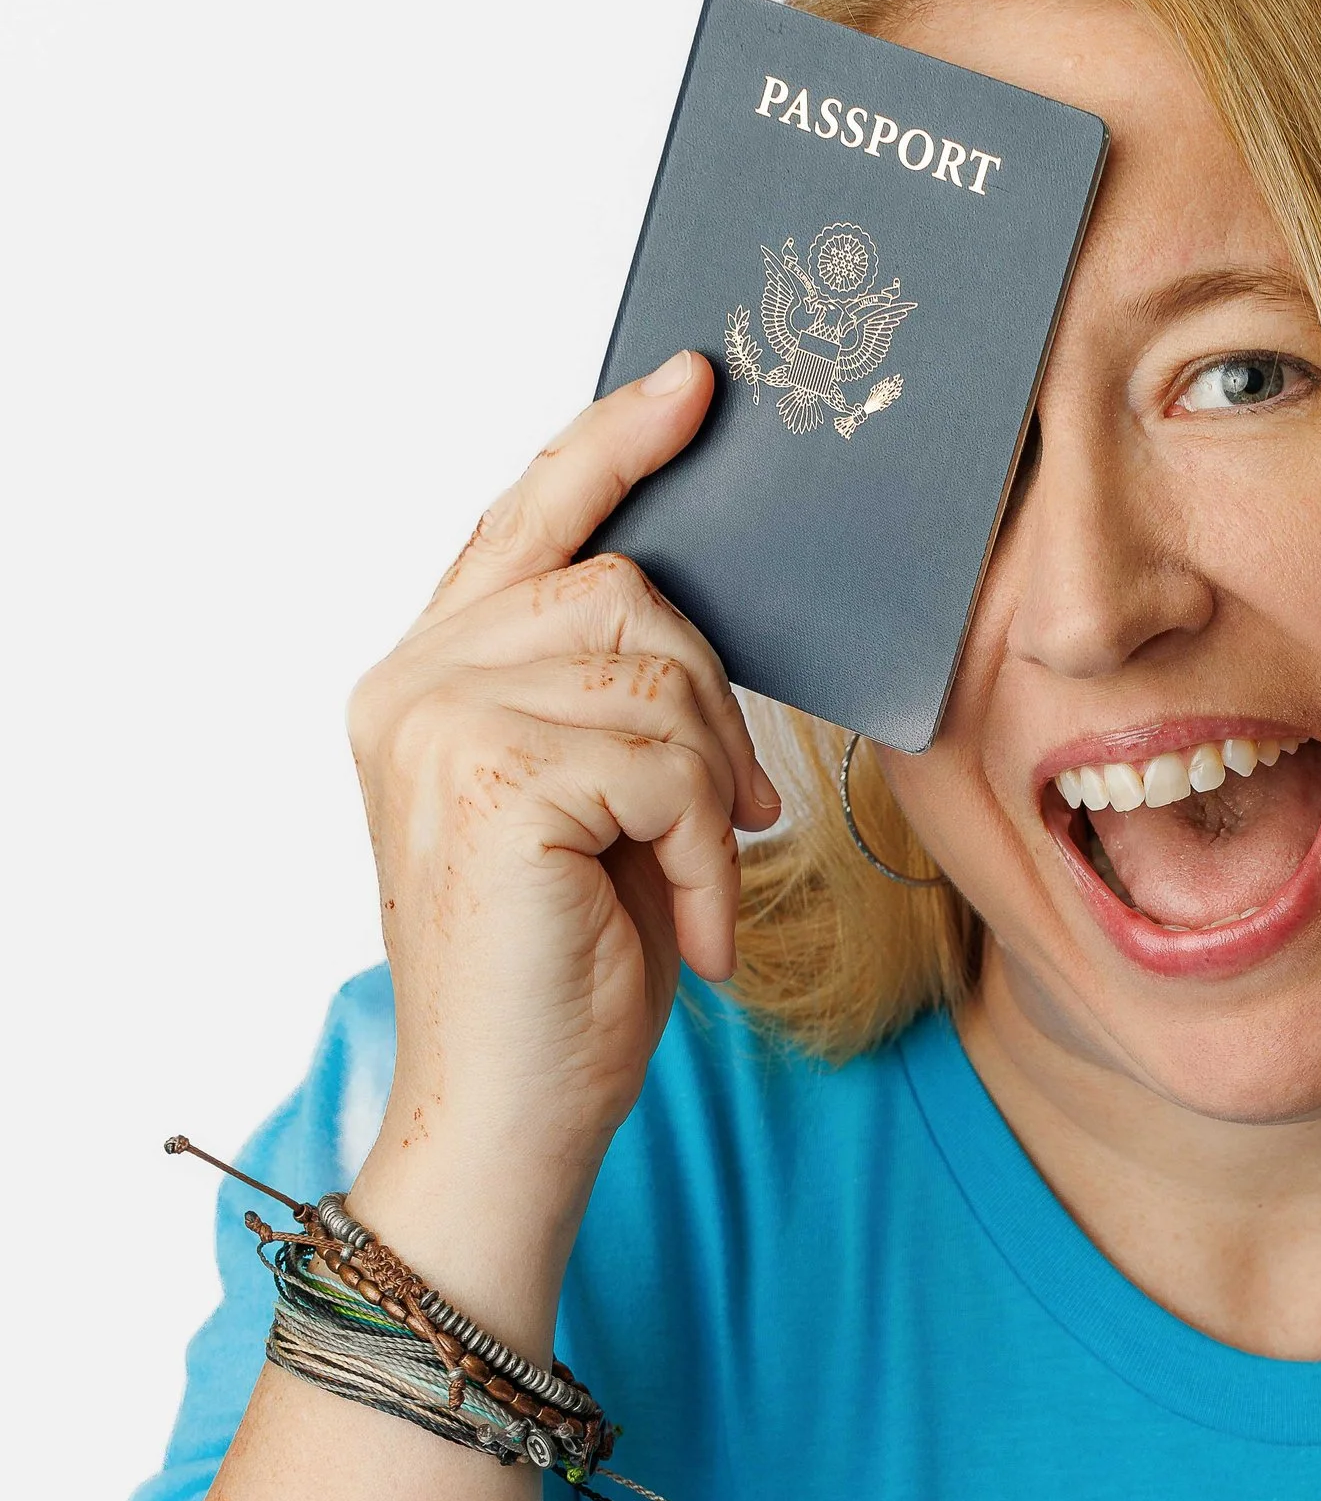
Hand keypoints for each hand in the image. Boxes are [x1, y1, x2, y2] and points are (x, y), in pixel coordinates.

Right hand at [344, 355, 779, 1323]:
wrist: (512, 1115)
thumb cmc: (566, 973)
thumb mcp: (598, 806)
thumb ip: (611, 698)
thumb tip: (696, 615)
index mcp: (426, 675)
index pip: (527, 523)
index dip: (610, 445)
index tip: (693, 385)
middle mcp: (410, 682)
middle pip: (622, 588)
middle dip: (709, 702)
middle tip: (730, 812)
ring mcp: (438, 723)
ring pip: (657, 671)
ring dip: (712, 791)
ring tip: (693, 884)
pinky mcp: (491, 778)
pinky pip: (668, 761)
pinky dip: (706, 851)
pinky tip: (683, 924)